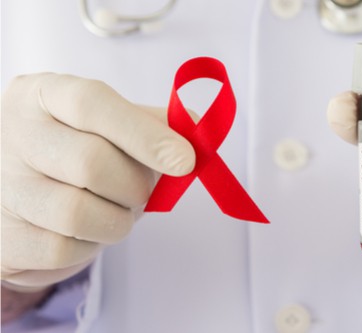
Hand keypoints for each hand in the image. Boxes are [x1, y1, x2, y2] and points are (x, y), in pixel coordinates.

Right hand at [1, 73, 194, 290]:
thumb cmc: (76, 152)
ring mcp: (3, 185)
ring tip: (115, 211)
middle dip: (135, 186)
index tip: (185, 160)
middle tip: (142, 192)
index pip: (93, 104)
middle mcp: (13, 133)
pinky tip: (88, 231)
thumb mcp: (110, 126)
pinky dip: (92, 246)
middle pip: (91, 162)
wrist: (21, 196)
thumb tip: (199, 128)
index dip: (145, 134)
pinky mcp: (4, 236)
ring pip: (78, 212)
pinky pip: (63, 249)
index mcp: (43, 95)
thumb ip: (153, 123)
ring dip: (117, 220)